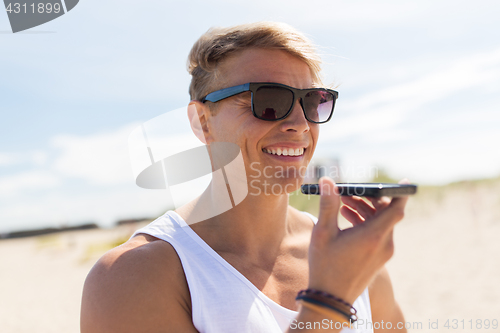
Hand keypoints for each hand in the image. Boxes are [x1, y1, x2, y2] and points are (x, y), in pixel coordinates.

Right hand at [307, 177, 408, 303]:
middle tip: (349, 192)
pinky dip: (366, 224)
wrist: (331, 300)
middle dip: (369, 199)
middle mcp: (383, 244)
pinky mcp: (378, 259)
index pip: (396, 209)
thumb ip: (328, 204)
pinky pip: (378, 235)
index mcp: (373, 236)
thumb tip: (328, 181)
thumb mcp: (323, 233)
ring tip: (343, 205)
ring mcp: (383, 254)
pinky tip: (347, 219)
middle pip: (385, 214)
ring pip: (381, 224)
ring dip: (365, 211)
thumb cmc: (325, 266)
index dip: (401, 193)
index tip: (404, 180)